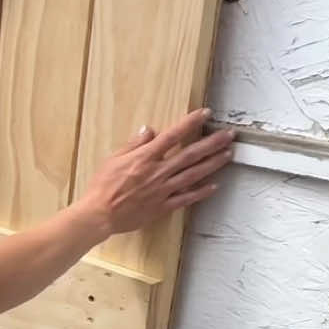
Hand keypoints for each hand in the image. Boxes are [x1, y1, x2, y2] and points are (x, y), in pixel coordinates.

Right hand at [76, 109, 234, 240]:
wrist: (100, 214)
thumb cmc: (102, 186)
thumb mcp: (113, 158)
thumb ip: (134, 144)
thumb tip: (151, 130)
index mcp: (145, 158)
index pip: (172, 136)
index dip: (190, 123)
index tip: (205, 114)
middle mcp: (158, 172)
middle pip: (190, 154)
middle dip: (211, 143)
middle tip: (228, 135)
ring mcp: (163, 190)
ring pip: (193, 174)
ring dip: (213, 164)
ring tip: (228, 154)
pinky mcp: (163, 206)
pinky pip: (186, 198)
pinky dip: (201, 192)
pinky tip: (214, 185)